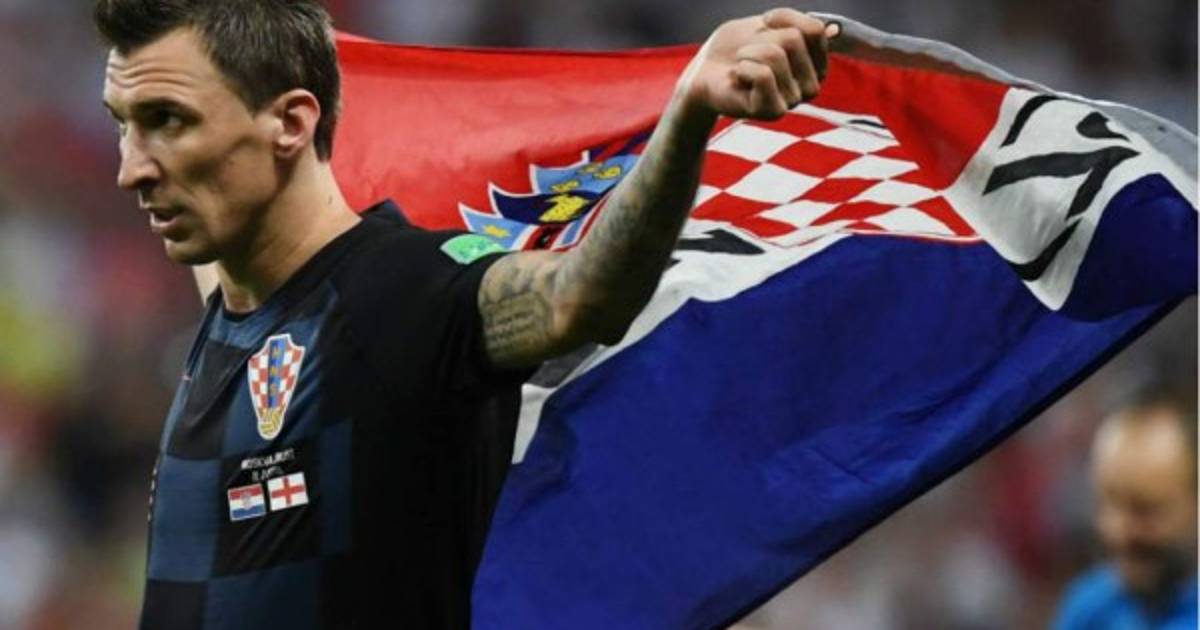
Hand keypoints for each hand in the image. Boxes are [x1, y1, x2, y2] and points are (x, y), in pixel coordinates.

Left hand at [677, 9, 839, 122]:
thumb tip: (832, 30)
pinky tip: (738, 81)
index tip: (763, 28)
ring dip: (748, 53)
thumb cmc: (735, 48)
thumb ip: (799, 23)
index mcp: (815, 63)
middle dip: (762, 38)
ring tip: (741, 67)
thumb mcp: (767, 24)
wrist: (704, 72)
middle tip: (748, 55)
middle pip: (793, 39)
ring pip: (776, 55)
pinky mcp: (774, 111)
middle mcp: (811, 85)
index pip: (814, 29)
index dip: (780, 19)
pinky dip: (742, 69)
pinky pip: (763, 75)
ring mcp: (794, 100)